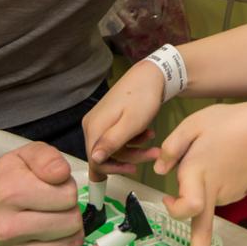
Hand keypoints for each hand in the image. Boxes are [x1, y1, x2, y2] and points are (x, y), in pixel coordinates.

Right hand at [0, 141, 105, 245]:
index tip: (54, 186)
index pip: (67, 196)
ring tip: (53, 218)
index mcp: (9, 194)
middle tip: (55, 204)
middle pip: (71, 221)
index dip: (68, 188)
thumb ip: (48, 158)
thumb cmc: (12, 178)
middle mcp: (8, 228)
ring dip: (71, 228)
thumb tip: (62, 174)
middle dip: (70, 209)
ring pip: (73, 241)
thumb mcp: (28, 155)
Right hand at [82, 61, 164, 177]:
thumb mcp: (130, 124)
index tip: (133, 169)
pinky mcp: (108, 119)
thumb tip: (94, 160)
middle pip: (106, 154)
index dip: (113, 169)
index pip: (95, 161)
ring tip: (153, 144)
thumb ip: (111, 143)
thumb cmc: (142, 98)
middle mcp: (92, 125)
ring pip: (114, 147)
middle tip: (153, 155)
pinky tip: (146, 134)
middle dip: (130, 158)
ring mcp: (99, 121)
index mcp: (94, 127)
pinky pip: (117, 138)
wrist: (150, 76)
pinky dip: (132, 140)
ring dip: (135, 149)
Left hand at [156, 101, 246, 226]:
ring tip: (213, 155)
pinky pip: (220, 193)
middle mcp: (214, 190)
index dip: (175, 210)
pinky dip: (217, 183)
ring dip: (203, 187)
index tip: (167, 201)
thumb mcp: (193, 124)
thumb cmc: (230, 122)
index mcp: (199, 173)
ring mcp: (229, 194)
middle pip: (202, 226)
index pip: (188, 207)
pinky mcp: (240, 193)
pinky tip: (225, 160)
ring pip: (208, 199)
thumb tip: (160, 169)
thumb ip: (172, 147)